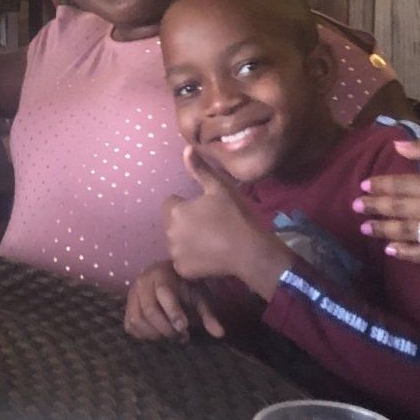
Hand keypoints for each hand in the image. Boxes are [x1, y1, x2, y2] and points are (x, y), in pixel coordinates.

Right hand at [123, 261, 223, 340]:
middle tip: (182, 336)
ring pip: (136, 320)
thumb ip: (208, 315)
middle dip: (166, 328)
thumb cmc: (187, 287)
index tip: (184, 328)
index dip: (173, 313)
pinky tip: (158, 334)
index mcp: (161, 275)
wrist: (170, 275)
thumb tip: (220, 334)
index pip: (164, 294)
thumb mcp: (200, 297)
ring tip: (171, 335)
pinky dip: (143, 334)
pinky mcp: (127, 306)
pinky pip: (129, 325)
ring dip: (154, 333)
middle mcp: (142, 282)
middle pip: (148, 310)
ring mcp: (132, 294)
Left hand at [164, 148, 291, 296]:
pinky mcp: (183, 270)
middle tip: (210, 225)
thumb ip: (199, 170)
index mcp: (175, 211)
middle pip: (172, 224)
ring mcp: (175, 254)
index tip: (204, 210)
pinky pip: (183, 262)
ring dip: (187, 241)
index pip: (170, 204)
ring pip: (177, 243)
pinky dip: (192, 260)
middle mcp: (169, 232)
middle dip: (185, 223)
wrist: (250, 251)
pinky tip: (209, 257)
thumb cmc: (236, 216)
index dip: (186, 205)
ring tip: (210, 242)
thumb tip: (186, 148)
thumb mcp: (220, 188)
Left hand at [355, 140, 419, 264]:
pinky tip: (390, 250)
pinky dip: (406, 253)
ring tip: (364, 228)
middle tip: (354, 206)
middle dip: (374, 207)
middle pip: (399, 208)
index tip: (364, 186)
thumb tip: (396, 144)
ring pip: (407, 232)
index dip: (381, 186)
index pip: (402, 185)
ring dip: (383, 230)